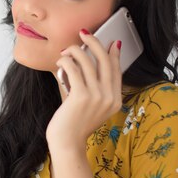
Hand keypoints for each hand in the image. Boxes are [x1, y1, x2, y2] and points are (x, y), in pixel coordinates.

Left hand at [46, 30, 122, 149]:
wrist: (68, 143)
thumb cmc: (76, 124)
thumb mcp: (93, 108)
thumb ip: (96, 89)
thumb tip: (89, 64)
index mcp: (115, 100)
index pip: (117, 70)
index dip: (114, 54)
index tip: (112, 42)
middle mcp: (109, 97)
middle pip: (105, 61)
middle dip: (95, 43)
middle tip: (85, 34)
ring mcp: (96, 97)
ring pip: (87, 61)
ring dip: (75, 51)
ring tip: (66, 51)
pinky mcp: (81, 96)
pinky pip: (73, 68)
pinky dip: (65, 61)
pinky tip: (60, 61)